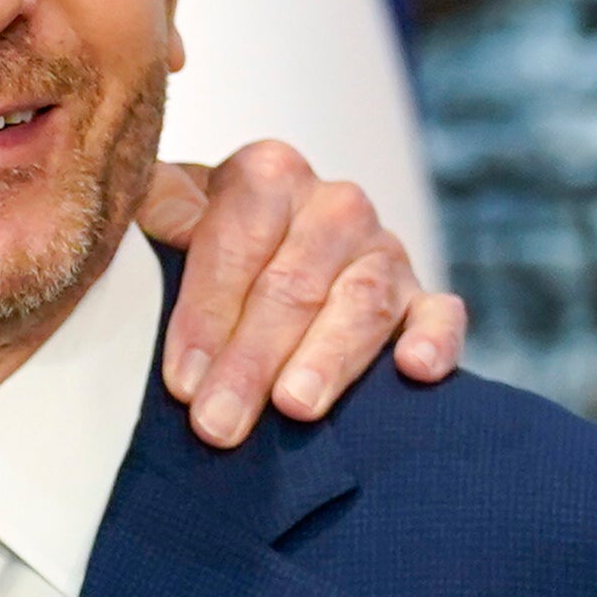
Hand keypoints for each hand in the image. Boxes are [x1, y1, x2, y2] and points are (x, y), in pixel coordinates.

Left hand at [138, 142, 465, 446]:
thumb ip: (156, 213)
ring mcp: (382, 250)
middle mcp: (332, 205)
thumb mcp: (163, 210)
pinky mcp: (421, 296)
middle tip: (218, 423)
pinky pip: (440, 314)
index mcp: (266, 174)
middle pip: (293, 284)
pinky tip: (414, 370)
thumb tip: (161, 234)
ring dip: (327, 360)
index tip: (181, 380)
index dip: (206, 312)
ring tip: (294, 407)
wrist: (257, 244)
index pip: (236, 240)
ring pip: (360, 303)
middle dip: (251, 360)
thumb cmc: (197, 239)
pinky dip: (435, 339)